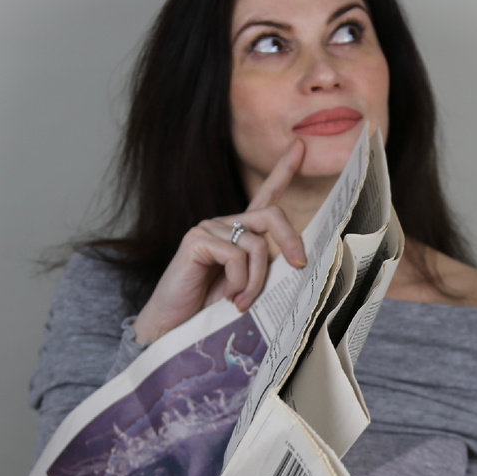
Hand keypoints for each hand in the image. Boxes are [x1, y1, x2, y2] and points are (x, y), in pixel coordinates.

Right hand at [133, 140, 306, 343]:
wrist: (176, 328)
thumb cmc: (212, 310)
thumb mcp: (249, 286)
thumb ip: (267, 267)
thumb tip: (298, 260)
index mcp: (239, 233)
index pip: (265, 196)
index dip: (283, 171)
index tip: (300, 147)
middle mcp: (225, 225)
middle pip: (272, 215)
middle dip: (290, 242)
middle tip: (299, 266)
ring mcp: (208, 229)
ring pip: (256, 244)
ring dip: (257, 279)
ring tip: (242, 301)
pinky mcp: (196, 240)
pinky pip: (235, 255)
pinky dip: (239, 280)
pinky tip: (228, 296)